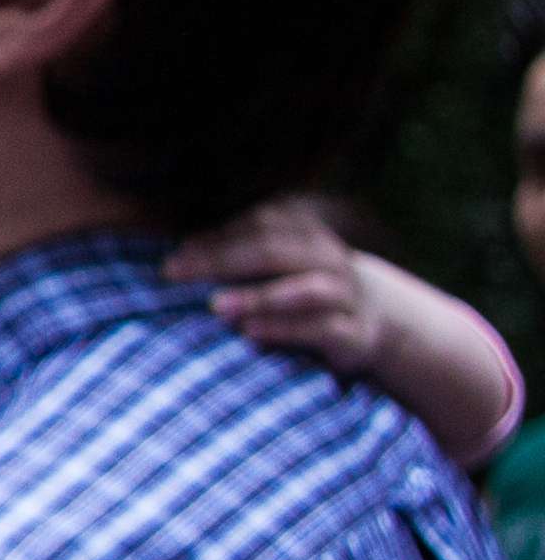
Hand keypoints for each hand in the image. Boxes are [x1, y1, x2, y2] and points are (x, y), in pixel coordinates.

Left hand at [167, 194, 379, 377]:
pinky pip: (321, 330)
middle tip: (177, 273)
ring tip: (216, 306)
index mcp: (309, 238)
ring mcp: (347, 297)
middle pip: (275, 252)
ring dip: (258, 297)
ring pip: (306, 291)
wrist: (382, 323)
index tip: (176, 256)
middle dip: (223, 260)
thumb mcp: (282, 267)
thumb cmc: (308, 289)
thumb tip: (181, 255)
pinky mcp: (355, 334)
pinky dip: (285, 330)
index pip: (263, 225)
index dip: (218, 237)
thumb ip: (240, 258)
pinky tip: (250, 333)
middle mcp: (329, 261)